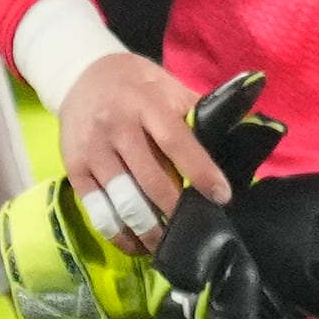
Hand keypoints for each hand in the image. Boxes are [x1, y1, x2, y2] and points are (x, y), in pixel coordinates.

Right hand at [58, 49, 228, 255]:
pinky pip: (97, 210)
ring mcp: (93, 150)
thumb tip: (244, 137)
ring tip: (169, 245)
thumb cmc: (140, 87)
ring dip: (148, 229)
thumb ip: (200, 114)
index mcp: (147, 105)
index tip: (221, 196)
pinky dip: (118, 233)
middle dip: (175, 210)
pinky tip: (137, 244)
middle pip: (149, 179)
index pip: (176, 142)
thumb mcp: (171, 88)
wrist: (84, 74)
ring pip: (123, 200)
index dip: (200, 171)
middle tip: (198, 230)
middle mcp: (117, 127)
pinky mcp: (74, 168)